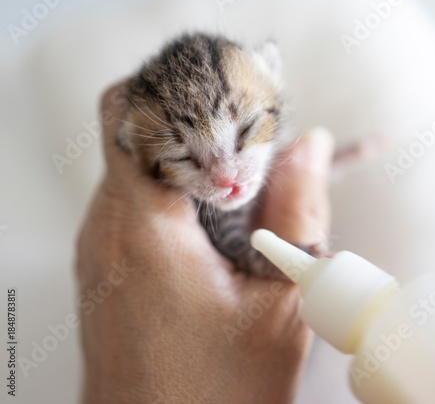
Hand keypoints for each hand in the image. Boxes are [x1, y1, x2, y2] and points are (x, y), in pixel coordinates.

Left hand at [76, 82, 333, 403]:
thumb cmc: (214, 396)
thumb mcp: (279, 303)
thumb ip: (297, 213)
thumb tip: (308, 149)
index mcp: (144, 228)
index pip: (130, 114)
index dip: (175, 88)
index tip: (224, 94)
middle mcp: (107, 230)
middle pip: (137, 139)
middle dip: (194, 127)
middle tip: (249, 144)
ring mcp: (99, 249)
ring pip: (136, 173)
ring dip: (188, 165)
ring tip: (241, 188)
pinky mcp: (105, 268)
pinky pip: (133, 208)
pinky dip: (174, 198)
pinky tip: (215, 227)